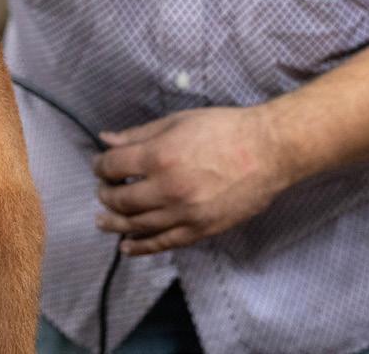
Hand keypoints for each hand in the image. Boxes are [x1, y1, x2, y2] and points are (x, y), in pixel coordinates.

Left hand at [92, 106, 287, 256]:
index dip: (101, 165)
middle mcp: (166, 188)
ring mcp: (182, 213)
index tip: (102, 165)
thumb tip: (107, 139)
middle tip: (104, 189)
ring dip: (115, 222)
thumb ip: (141, 133)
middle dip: (106, 194)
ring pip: (135, 225)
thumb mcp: (181, 120)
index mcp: (160, 155)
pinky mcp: (199, 230)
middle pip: (120, 199)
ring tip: (103, 220)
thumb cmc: (226, 128)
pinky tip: (126, 245)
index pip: (113, 166)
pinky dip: (139, 247)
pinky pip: (161, 243)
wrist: (267, 150)